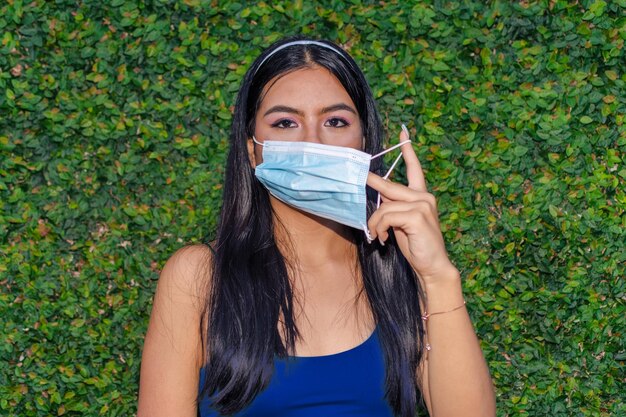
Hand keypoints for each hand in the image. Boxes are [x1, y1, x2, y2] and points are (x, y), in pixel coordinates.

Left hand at [366, 126, 457, 283]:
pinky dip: (380, 228)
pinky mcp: (417, 215)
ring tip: (378, 236)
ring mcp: (422, 204)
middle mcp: (424, 196)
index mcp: (422, 196)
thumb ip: (393, 207)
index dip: (408, 150)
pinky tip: (383, 239)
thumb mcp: (402, 223)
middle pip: (389, 186)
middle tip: (358, 175)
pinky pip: (386, 216)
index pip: (414, 169)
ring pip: (384, 206)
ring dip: (376, 223)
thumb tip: (379, 197)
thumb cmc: (416, 246)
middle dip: (372, 182)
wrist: (432, 266)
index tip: (403, 131)